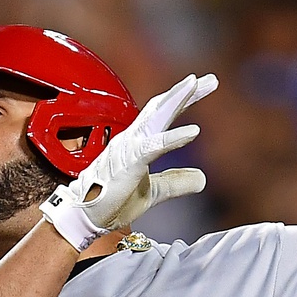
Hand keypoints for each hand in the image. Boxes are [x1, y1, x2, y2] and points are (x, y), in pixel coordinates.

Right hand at [41, 73, 215, 250]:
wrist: (86, 216)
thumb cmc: (112, 202)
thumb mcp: (155, 192)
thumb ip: (177, 182)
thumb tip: (202, 179)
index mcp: (138, 141)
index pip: (163, 114)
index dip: (184, 99)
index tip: (205, 85)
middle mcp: (132, 138)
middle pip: (162, 108)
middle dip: (186, 92)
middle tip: (211, 79)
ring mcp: (128, 148)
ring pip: (156, 118)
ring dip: (176, 100)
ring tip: (195, 85)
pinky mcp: (128, 164)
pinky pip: (153, 147)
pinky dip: (174, 138)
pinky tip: (194, 131)